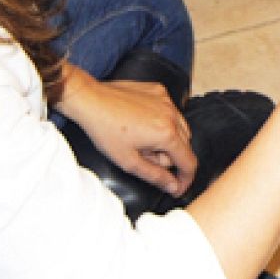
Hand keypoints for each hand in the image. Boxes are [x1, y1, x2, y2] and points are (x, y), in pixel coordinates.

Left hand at [67, 78, 196, 196]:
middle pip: (184, 146)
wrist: (90, 100)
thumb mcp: (129, 161)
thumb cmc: (105, 130)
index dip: (185, 180)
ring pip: (180, 128)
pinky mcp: (159, 90)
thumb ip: (156, 176)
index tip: (177, 187)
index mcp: (167, 134)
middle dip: (169, 157)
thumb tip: (174, 186)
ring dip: (168, 139)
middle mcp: (172, 115)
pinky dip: (162, 120)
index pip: (189, 162)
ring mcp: (166, 100)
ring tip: (141, 139)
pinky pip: (170, 111)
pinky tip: (142, 123)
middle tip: (144, 156)